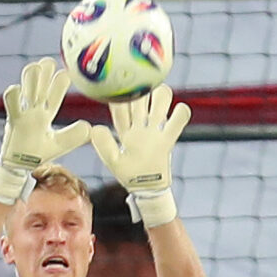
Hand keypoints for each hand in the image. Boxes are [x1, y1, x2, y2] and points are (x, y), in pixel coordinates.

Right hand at [0, 58, 93, 203]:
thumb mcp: (59, 144)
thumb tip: (89, 127)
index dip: (60, 82)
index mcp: (47, 111)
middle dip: (44, 71)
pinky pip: (11, 103)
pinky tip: (17, 88)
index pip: (55, 93)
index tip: (66, 73)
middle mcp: (36, 108)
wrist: (20, 166)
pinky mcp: (12, 119)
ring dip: (31, 77)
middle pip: (40, 83)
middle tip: (48, 62)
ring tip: (36, 67)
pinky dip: (13, 94)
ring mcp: (24, 112)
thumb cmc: (39, 152)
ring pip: (26, 88)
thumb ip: (73, 136)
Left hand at [88, 84, 191, 227]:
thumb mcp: (113, 161)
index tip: (116, 88)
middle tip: (140, 91)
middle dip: (142, 89)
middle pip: (143, 95)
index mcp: (125, 128)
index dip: (119, 95)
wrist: (147, 188)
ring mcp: (156, 128)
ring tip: (158, 109)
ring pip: (161, 98)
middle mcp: (140, 124)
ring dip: (162, 96)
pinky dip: (180, 112)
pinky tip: (176, 114)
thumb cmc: (128, 174)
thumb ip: (104, 146)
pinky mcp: (170, 136)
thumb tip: (96, 128)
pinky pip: (180, 116)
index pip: (121, 106)